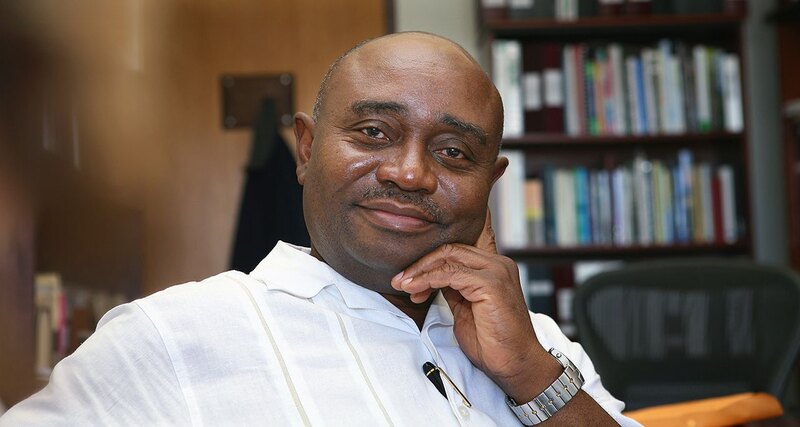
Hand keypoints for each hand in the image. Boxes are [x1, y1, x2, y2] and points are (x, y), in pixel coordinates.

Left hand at [390, 209, 556, 400]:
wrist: (515, 364)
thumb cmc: (493, 341)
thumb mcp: (466, 308)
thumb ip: (454, 288)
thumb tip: (432, 278)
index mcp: (494, 267)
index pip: (460, 246)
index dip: (433, 253)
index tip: (409, 272)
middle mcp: (498, 263)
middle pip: (450, 248)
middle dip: (421, 264)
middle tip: (400, 281)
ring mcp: (496, 271)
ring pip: (448, 257)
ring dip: (420, 271)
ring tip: (403, 286)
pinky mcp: (490, 284)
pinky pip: (450, 274)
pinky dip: (428, 280)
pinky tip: (416, 291)